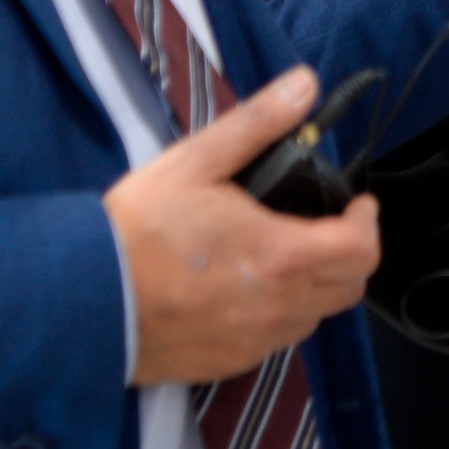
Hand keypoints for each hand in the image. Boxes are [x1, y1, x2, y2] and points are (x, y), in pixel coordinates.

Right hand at [104, 66, 382, 384]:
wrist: (80, 300)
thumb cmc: (136, 229)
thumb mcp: (196, 161)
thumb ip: (258, 122)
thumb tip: (305, 85)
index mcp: (278, 255)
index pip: (361, 249)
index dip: (368, 222)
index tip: (357, 204)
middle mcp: (276, 307)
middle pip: (349, 287)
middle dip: (350, 252)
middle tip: (326, 224)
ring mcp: (254, 342)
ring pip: (315, 316)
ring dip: (316, 284)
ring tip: (285, 251)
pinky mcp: (229, 363)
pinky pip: (278, 340)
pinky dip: (280, 312)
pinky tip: (247, 287)